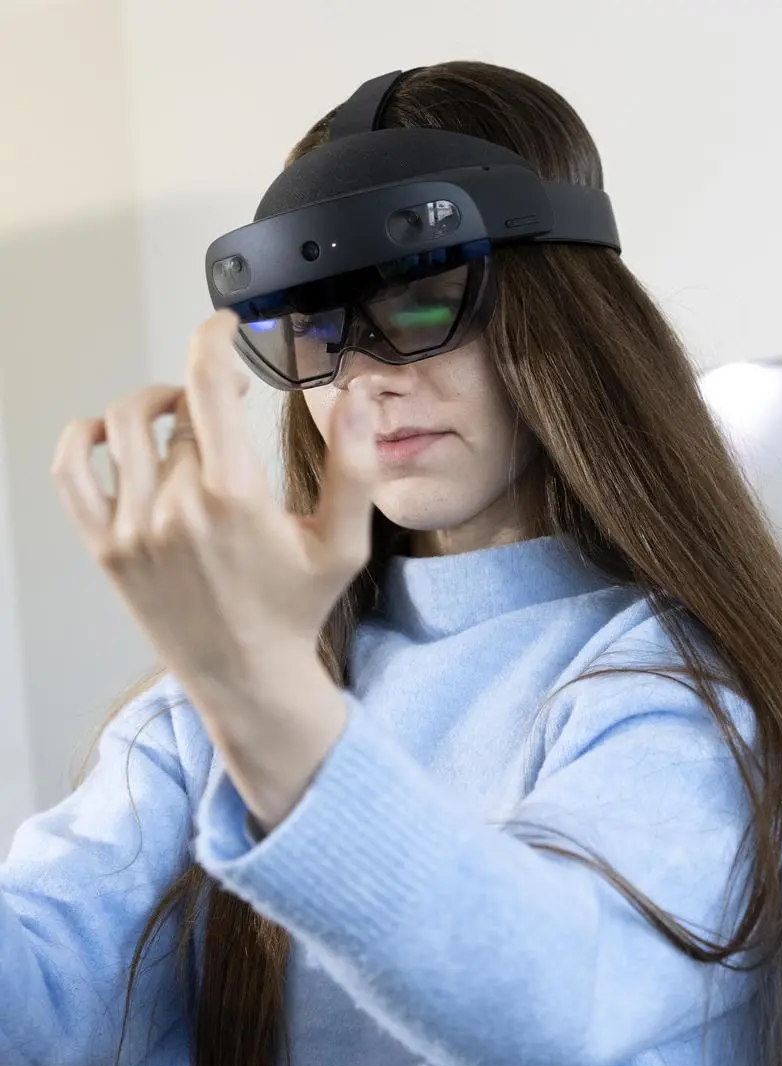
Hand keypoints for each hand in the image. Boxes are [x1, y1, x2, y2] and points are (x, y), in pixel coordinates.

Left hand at [51, 309, 376, 712]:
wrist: (246, 676)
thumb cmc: (296, 609)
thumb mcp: (344, 543)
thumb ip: (356, 466)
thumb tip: (357, 396)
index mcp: (236, 497)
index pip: (209, 386)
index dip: (214, 339)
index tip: (223, 323)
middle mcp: (177, 507)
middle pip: (182, 415)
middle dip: (209, 398)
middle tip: (232, 404)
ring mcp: (134, 528)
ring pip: (130, 430)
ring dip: (158, 408)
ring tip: (182, 417)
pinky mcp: (108, 548)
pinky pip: (74, 472)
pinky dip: (86, 439)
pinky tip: (113, 435)